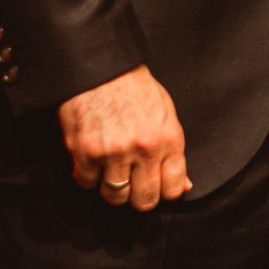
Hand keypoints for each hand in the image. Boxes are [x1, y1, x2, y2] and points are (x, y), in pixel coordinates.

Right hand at [60, 64, 189, 210]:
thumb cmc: (134, 87)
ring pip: (115, 197)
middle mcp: (143, 149)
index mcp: (168, 139)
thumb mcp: (165, 113)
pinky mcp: (86, 152)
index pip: (173, 189)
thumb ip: (173, 151)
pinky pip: (87, 183)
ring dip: (112, 189)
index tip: (156, 187)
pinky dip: (87, 176)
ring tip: (111, 171)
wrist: (101, 67)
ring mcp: (113, 153)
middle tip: (132, 185)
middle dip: (139, 197)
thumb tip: (183, 186)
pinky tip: (92, 161)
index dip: (164, 192)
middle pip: (144, 200)